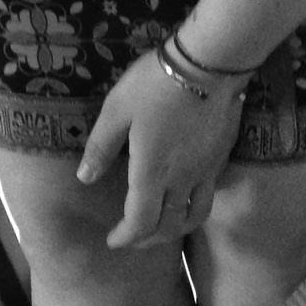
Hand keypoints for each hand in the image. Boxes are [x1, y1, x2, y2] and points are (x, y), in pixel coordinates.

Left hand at [77, 50, 244, 249]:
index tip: (113, 241)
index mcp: (151, 173)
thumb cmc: (155, 85)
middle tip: (132, 238)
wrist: (208, 65)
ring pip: (194, 216)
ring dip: (175, 230)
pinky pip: (210, 194)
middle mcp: (180, 181)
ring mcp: (205, 171)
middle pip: (168, 227)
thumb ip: (100, 147)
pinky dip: (194, 207)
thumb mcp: (116, 110)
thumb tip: (84, 178)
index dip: (126, 238)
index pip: (140, 223)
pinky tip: (186, 196)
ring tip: (162, 228)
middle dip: (147, 239)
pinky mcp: (221, 158)